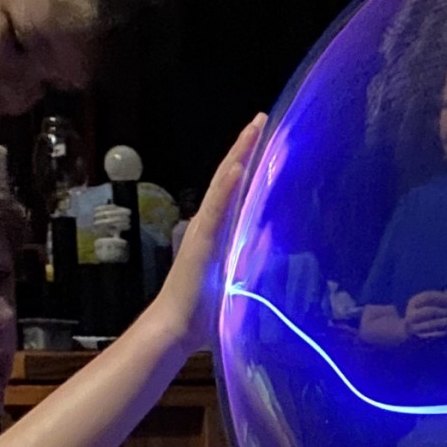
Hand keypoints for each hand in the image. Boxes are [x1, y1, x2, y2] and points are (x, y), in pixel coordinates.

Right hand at [155, 116, 267, 350]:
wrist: (177, 327)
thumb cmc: (203, 309)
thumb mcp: (236, 278)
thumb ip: (250, 256)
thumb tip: (270, 238)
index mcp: (219, 230)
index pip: (236, 190)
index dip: (248, 163)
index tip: (263, 137)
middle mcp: (209, 224)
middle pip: (228, 178)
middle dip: (244, 148)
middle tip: (261, 120)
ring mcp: (204, 230)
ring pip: (222, 186)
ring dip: (238, 156)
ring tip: (253, 129)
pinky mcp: (202, 241)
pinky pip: (216, 210)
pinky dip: (226, 187)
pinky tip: (236, 166)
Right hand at [404, 290, 446, 340]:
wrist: (406, 330)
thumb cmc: (423, 313)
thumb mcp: (428, 303)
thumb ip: (440, 301)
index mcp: (413, 302)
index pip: (429, 297)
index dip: (445, 298)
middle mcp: (411, 314)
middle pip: (430, 311)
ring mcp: (413, 327)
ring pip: (431, 324)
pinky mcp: (418, 337)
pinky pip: (433, 334)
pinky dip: (445, 330)